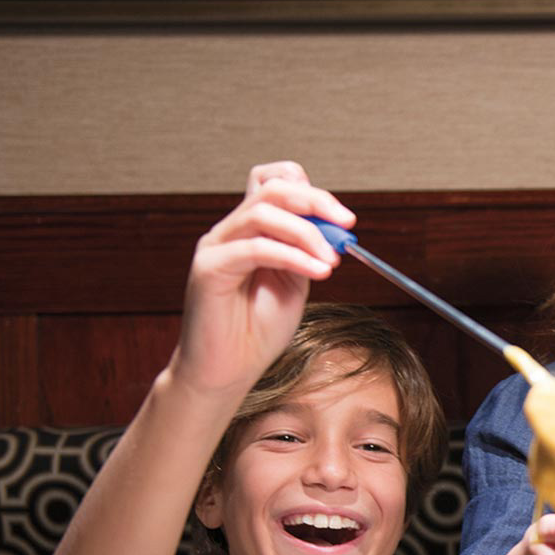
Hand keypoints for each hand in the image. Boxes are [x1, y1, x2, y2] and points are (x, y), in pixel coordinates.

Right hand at [171, 161, 355, 396]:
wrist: (227, 372)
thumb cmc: (257, 333)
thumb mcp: (295, 284)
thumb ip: (308, 252)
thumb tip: (334, 228)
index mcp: (251, 231)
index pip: (274, 181)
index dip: (311, 190)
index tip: (344, 218)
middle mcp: (231, 232)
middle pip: (273, 188)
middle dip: (317, 202)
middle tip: (346, 225)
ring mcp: (217, 247)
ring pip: (264, 211)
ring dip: (308, 232)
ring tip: (330, 262)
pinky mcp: (209, 268)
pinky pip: (256, 248)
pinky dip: (294, 256)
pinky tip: (318, 272)